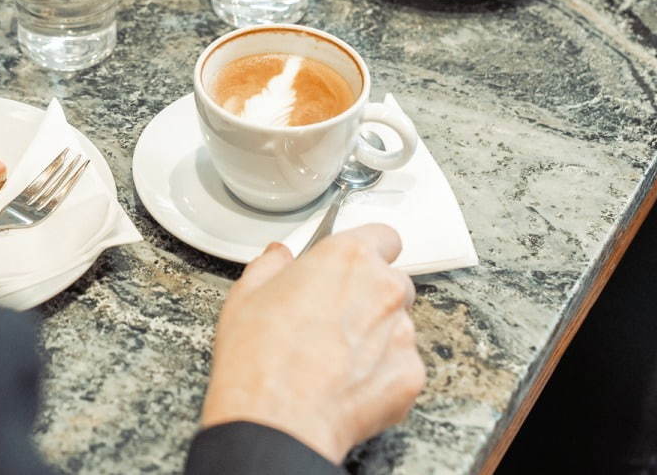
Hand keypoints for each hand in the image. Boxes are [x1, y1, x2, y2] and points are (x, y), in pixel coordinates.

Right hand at [201, 226, 423, 462]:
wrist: (276, 420)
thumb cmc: (259, 356)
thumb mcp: (246, 295)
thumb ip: (270, 265)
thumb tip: (278, 257)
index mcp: (348, 257)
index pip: (383, 236)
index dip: (368, 251)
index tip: (353, 266)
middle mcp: (384, 288)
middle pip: (393, 282)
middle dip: (370, 297)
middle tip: (334, 319)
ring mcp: (403, 334)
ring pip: (398, 326)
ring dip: (376, 336)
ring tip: (335, 359)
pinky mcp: (411, 375)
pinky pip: (400, 366)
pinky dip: (380, 374)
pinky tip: (346, 385)